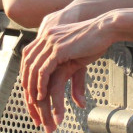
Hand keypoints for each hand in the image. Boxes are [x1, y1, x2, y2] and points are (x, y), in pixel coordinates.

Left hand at [19, 14, 114, 132]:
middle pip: (28, 66)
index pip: (28, 59)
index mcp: (47, 36)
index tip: (29, 94)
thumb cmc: (95, 39)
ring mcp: (51, 42)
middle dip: (27, 88)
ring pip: (34, 71)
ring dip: (33, 90)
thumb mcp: (76, 54)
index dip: (26, 77)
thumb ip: (69, 67)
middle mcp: (46, 38)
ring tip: (36, 104)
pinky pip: (43, 71)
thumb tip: (69, 82)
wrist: (106, 27)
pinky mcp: (58, 49)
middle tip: (30, 104)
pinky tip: (43, 96)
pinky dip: (41, 85)